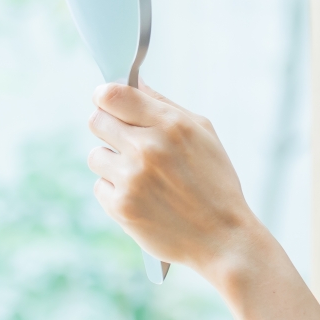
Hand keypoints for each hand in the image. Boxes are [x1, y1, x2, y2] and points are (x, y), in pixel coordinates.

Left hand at [86, 83, 262, 279]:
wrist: (223, 237)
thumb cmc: (215, 182)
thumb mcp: (203, 134)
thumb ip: (165, 105)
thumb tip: (134, 82)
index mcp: (170, 124)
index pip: (112, 95)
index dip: (104, 96)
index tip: (107, 103)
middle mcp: (147, 148)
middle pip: (96, 120)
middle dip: (108, 128)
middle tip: (126, 142)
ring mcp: (131, 178)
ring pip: (96, 155)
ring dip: (112, 163)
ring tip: (140, 176)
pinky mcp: (121, 207)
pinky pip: (100, 186)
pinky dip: (116, 191)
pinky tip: (142, 197)